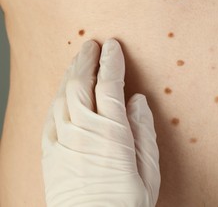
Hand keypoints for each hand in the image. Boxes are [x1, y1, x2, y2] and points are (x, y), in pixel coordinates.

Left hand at [41, 39, 159, 206]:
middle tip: (92, 44)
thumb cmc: (125, 204)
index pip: (109, 85)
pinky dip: (57, 96)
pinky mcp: (50, 152)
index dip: (111, 62)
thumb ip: (143, 131)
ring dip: (70, 74)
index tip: (113, 46)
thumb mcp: (148, 170)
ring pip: (62, 96)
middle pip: (80, 84)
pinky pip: (50, 115)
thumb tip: (137, 100)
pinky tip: (62, 90)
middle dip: (86, 60)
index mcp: (111, 133)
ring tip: (78, 60)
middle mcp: (83, 131)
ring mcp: (62, 140)